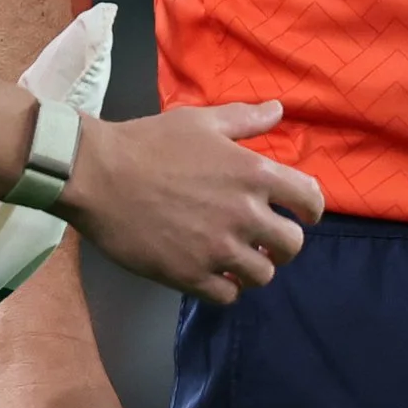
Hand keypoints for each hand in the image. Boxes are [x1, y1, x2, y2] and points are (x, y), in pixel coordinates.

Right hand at [61, 101, 321, 300]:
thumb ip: (244, 119)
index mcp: (252, 173)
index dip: (310, 210)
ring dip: (254, 267)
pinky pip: (228, 296)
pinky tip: (213, 274)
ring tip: (236, 258)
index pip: (310, 201)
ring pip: (263, 275)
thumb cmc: (148, 142)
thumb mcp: (200, 121)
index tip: (299, 214)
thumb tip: (278, 110)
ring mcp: (217, 248)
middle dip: (283, 243)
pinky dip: (226, 288)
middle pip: (293, 246)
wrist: (96, 174)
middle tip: (264, 239)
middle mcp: (243, 214)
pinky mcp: (190, 275)